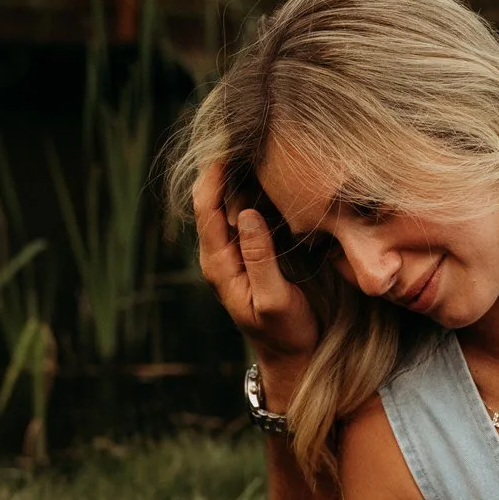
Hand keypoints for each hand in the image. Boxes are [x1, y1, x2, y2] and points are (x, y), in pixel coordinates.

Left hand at [193, 161, 318, 375]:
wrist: (292, 355)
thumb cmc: (285, 331)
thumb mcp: (275, 299)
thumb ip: (260, 257)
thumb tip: (248, 214)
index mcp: (218, 264)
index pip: (206, 208)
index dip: (215, 174)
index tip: (232, 145)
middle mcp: (219, 253)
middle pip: (213, 198)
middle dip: (229, 169)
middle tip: (254, 144)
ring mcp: (232, 252)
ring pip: (229, 202)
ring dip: (243, 177)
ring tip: (263, 152)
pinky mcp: (248, 252)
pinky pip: (244, 214)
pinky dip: (255, 192)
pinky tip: (272, 177)